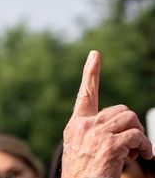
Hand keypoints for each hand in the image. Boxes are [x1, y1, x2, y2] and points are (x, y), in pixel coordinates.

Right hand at [61, 50, 152, 177]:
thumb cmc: (83, 175)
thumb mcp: (81, 149)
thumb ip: (94, 134)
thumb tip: (122, 129)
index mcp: (75, 125)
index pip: (85, 94)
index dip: (91, 73)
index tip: (95, 55)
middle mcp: (83, 125)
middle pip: (120, 110)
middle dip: (132, 127)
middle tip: (133, 147)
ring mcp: (95, 134)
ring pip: (130, 119)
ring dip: (140, 137)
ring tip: (137, 153)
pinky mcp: (109, 145)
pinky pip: (136, 136)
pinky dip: (145, 147)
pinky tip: (141, 156)